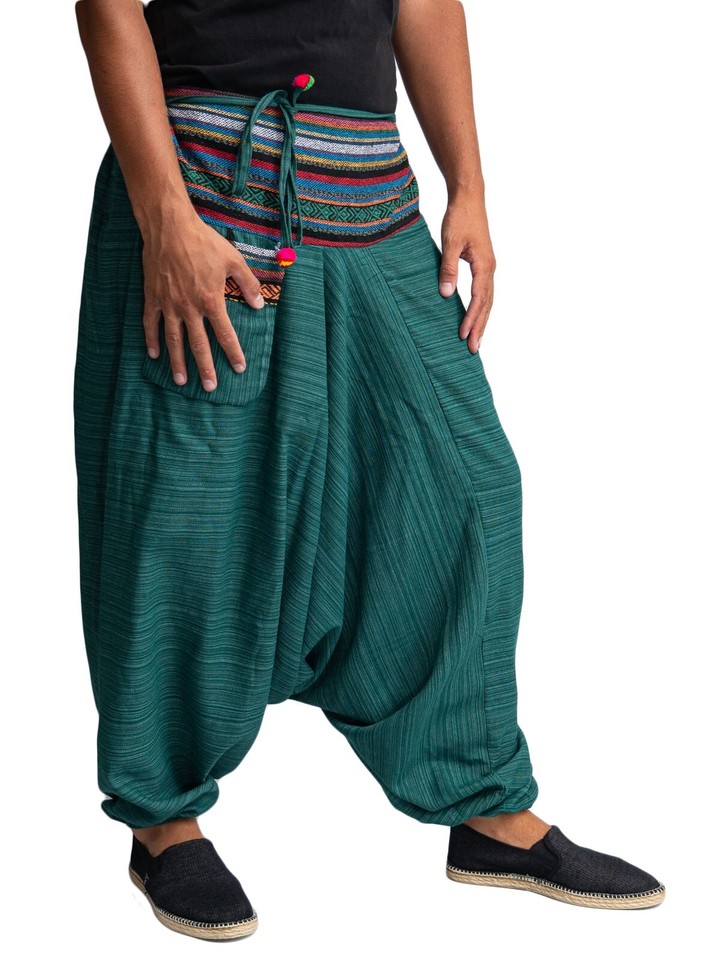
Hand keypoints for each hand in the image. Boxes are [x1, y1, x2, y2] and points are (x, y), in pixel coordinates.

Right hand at [142, 211, 265, 391]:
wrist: (169, 226)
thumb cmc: (204, 241)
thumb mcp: (234, 259)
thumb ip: (248, 284)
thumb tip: (260, 305)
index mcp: (211, 300)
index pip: (225, 334)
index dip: (233, 353)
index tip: (239, 368)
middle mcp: (189, 307)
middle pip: (198, 345)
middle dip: (205, 368)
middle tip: (210, 387)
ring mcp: (169, 304)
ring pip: (173, 340)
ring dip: (177, 362)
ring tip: (181, 380)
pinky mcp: (152, 297)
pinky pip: (150, 323)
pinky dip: (151, 340)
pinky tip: (154, 354)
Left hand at [438, 190, 495, 353]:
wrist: (469, 198)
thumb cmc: (460, 218)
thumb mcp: (450, 243)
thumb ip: (448, 269)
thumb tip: (446, 294)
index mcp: (484, 265)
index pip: (479, 299)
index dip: (472, 319)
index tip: (464, 336)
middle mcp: (490, 269)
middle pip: (487, 304)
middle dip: (480, 327)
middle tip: (473, 349)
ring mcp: (488, 267)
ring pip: (487, 300)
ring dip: (481, 320)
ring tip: (475, 340)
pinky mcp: (483, 264)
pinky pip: (483, 292)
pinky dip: (480, 307)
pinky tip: (474, 317)